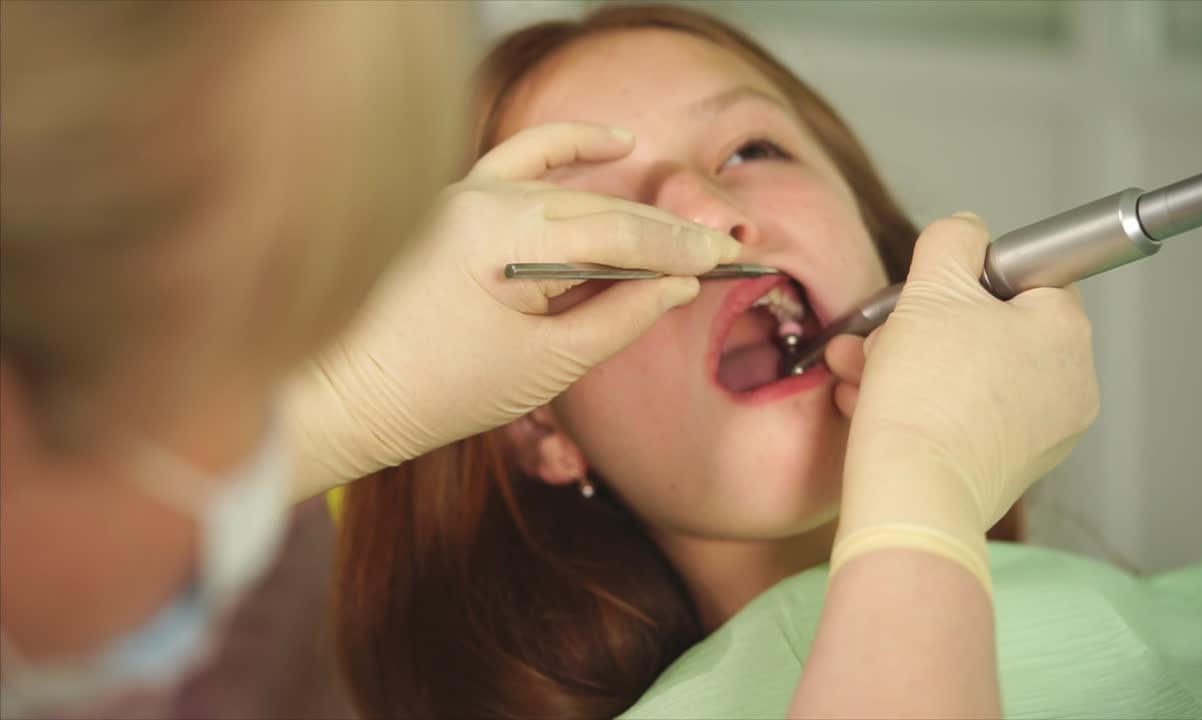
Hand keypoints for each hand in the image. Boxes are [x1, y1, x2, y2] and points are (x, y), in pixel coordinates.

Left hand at [284, 123, 739, 496]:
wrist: (350, 393)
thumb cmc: (439, 391)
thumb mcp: (546, 365)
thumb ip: (619, 317)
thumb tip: (677, 286)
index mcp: (501, 240)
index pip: (614, 235)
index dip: (676, 250)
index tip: (725, 259)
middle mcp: (481, 200)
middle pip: (599, 208)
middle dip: (664, 232)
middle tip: (721, 247)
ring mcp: (463, 193)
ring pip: (568, 189)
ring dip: (628, 208)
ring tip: (682, 228)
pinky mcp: (455, 200)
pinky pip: (520, 159)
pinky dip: (568, 149)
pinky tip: (616, 142)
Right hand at [826, 212, 1098, 583]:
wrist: (912, 494)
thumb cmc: (927, 394)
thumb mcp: (931, 287)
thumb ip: (953, 241)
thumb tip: (966, 234)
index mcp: (1065, 330)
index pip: (1029, 275)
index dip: (969, 277)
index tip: (932, 293)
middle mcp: (1071, 382)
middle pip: (990, 328)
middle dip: (922, 326)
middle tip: (882, 334)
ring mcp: (1044, 432)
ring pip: (968, 373)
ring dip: (908, 363)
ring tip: (859, 371)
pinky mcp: (1010, 467)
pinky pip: (965, 417)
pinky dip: (923, 405)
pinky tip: (872, 404)